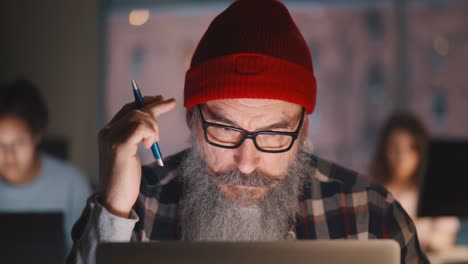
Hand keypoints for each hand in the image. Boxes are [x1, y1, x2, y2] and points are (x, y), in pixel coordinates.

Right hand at [98, 95, 175, 217]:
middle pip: (135, 109)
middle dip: (156, 107)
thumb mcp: (129, 152)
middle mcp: (107, 132)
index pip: (128, 108)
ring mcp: (111, 138)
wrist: (115, 198)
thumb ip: (134, 136)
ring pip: (139, 117)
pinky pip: (140, 128)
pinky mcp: (119, 146)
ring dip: (153, 127)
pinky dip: (150, 133)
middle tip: (171, 104)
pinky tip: (149, 146)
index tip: (162, 99)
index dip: (145, 101)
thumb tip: (150, 119)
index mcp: (108, 132)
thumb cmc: (125, 178)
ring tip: (153, 143)